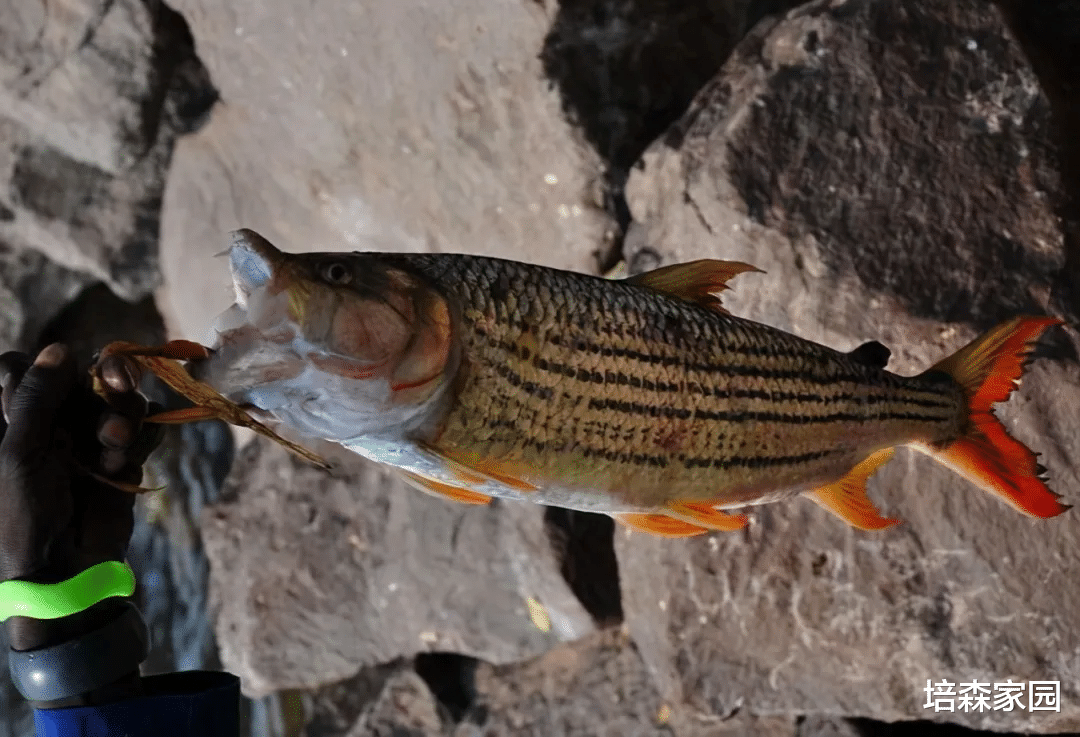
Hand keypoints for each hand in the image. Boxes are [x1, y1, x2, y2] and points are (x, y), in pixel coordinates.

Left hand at [0, 344, 161, 651]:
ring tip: (115, 444)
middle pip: (79, 375)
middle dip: (103, 381)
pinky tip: (121, 463)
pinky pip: (140, 427)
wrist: (66, 570)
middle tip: (120, 382)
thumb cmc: (22, 515)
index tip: (47, 393)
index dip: (41, 373)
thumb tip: (59, 348)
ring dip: (120, 417)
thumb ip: (36, 399)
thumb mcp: (18, 452)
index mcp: (9, 419)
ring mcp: (85, 437)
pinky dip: (137, 441)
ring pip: (115, 398)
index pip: (22, 367)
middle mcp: (47, 421)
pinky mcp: (120, 455)